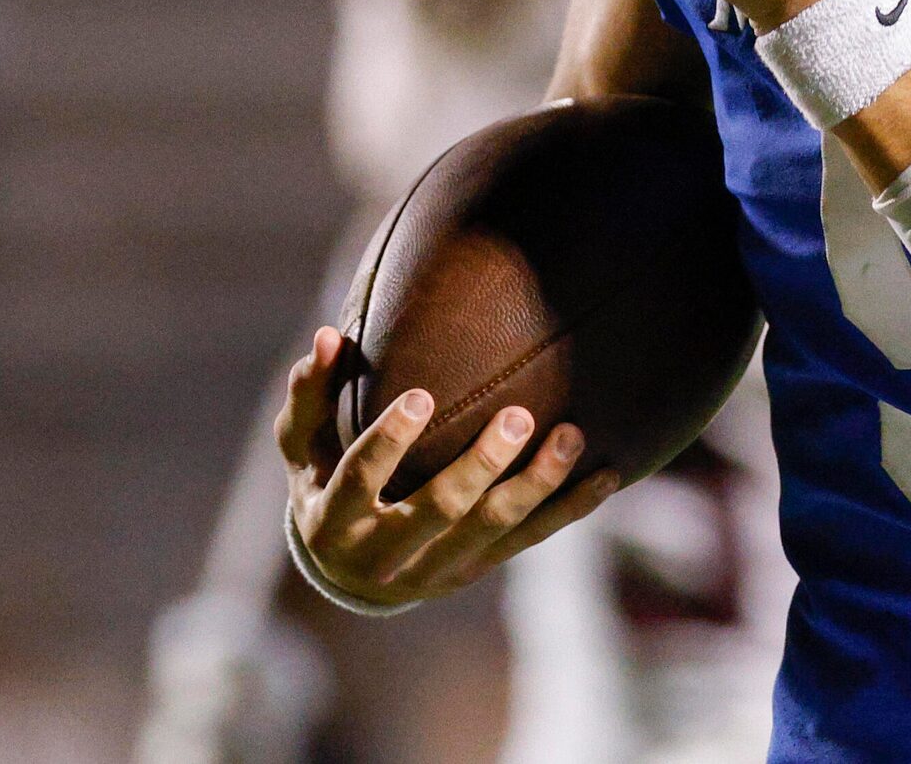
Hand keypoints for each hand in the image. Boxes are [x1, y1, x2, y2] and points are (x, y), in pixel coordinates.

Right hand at [275, 328, 616, 606]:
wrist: (349, 573)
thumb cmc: (325, 485)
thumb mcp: (303, 448)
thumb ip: (309, 395)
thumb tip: (329, 335)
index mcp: (335, 520)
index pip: (362, 478)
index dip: (390, 440)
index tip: (421, 396)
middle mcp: (385, 554)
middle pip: (440, 510)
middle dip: (482, 465)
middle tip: (518, 417)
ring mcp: (435, 568)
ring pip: (493, 529)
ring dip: (538, 484)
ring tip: (572, 435)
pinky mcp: (474, 570)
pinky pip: (529, 540)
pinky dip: (570, 509)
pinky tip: (607, 477)